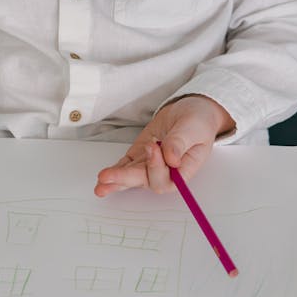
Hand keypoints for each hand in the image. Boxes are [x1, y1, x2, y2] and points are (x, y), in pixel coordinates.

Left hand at [94, 95, 234, 195]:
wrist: (188, 113)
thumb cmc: (196, 122)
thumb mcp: (193, 127)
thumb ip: (180, 142)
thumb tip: (170, 158)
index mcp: (184, 170)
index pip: (167, 180)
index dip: (156, 168)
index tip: (154, 146)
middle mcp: (166, 173)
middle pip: (144, 181)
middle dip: (125, 178)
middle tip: (107, 176)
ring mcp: (149, 166)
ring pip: (131, 177)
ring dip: (115, 180)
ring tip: (100, 183)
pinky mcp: (137, 158)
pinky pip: (124, 167)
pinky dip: (114, 171)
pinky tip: (102, 179)